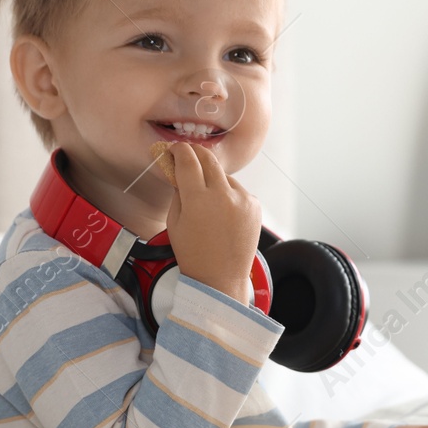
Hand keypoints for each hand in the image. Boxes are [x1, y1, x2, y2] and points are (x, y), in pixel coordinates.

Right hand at [163, 142, 261, 301]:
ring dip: (213, 178)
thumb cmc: (194, 254)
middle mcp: (223, 195)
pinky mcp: (254, 205)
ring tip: (206, 199)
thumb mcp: (175, 222)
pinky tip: (222, 213)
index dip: (178, 150)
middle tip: (187, 154)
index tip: (173, 149)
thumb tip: (178, 170)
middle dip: (195, 153)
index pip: (187, 160)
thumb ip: (177, 192)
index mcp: (198, 199)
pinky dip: (228, 194)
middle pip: (209, 159)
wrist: (222, 278)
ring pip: (224, 176)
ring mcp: (243, 199)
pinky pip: (238, 190)